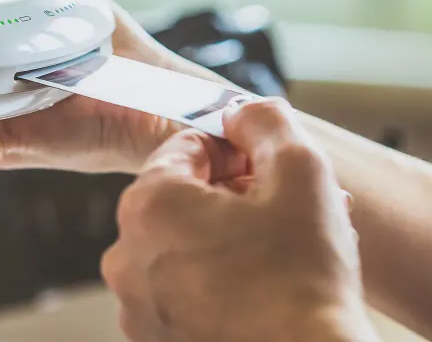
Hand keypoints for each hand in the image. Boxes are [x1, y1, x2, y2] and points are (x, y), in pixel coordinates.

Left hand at [101, 98, 376, 341]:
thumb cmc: (305, 276)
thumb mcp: (300, 170)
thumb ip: (264, 121)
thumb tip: (241, 112)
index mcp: (148, 205)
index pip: (187, 148)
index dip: (236, 153)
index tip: (268, 173)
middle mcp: (127, 255)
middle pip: (182, 199)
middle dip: (235, 197)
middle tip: (286, 212)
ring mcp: (137, 304)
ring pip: (184, 246)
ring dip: (228, 239)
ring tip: (281, 252)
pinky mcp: (156, 338)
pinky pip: (182, 291)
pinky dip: (216, 282)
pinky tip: (261, 287)